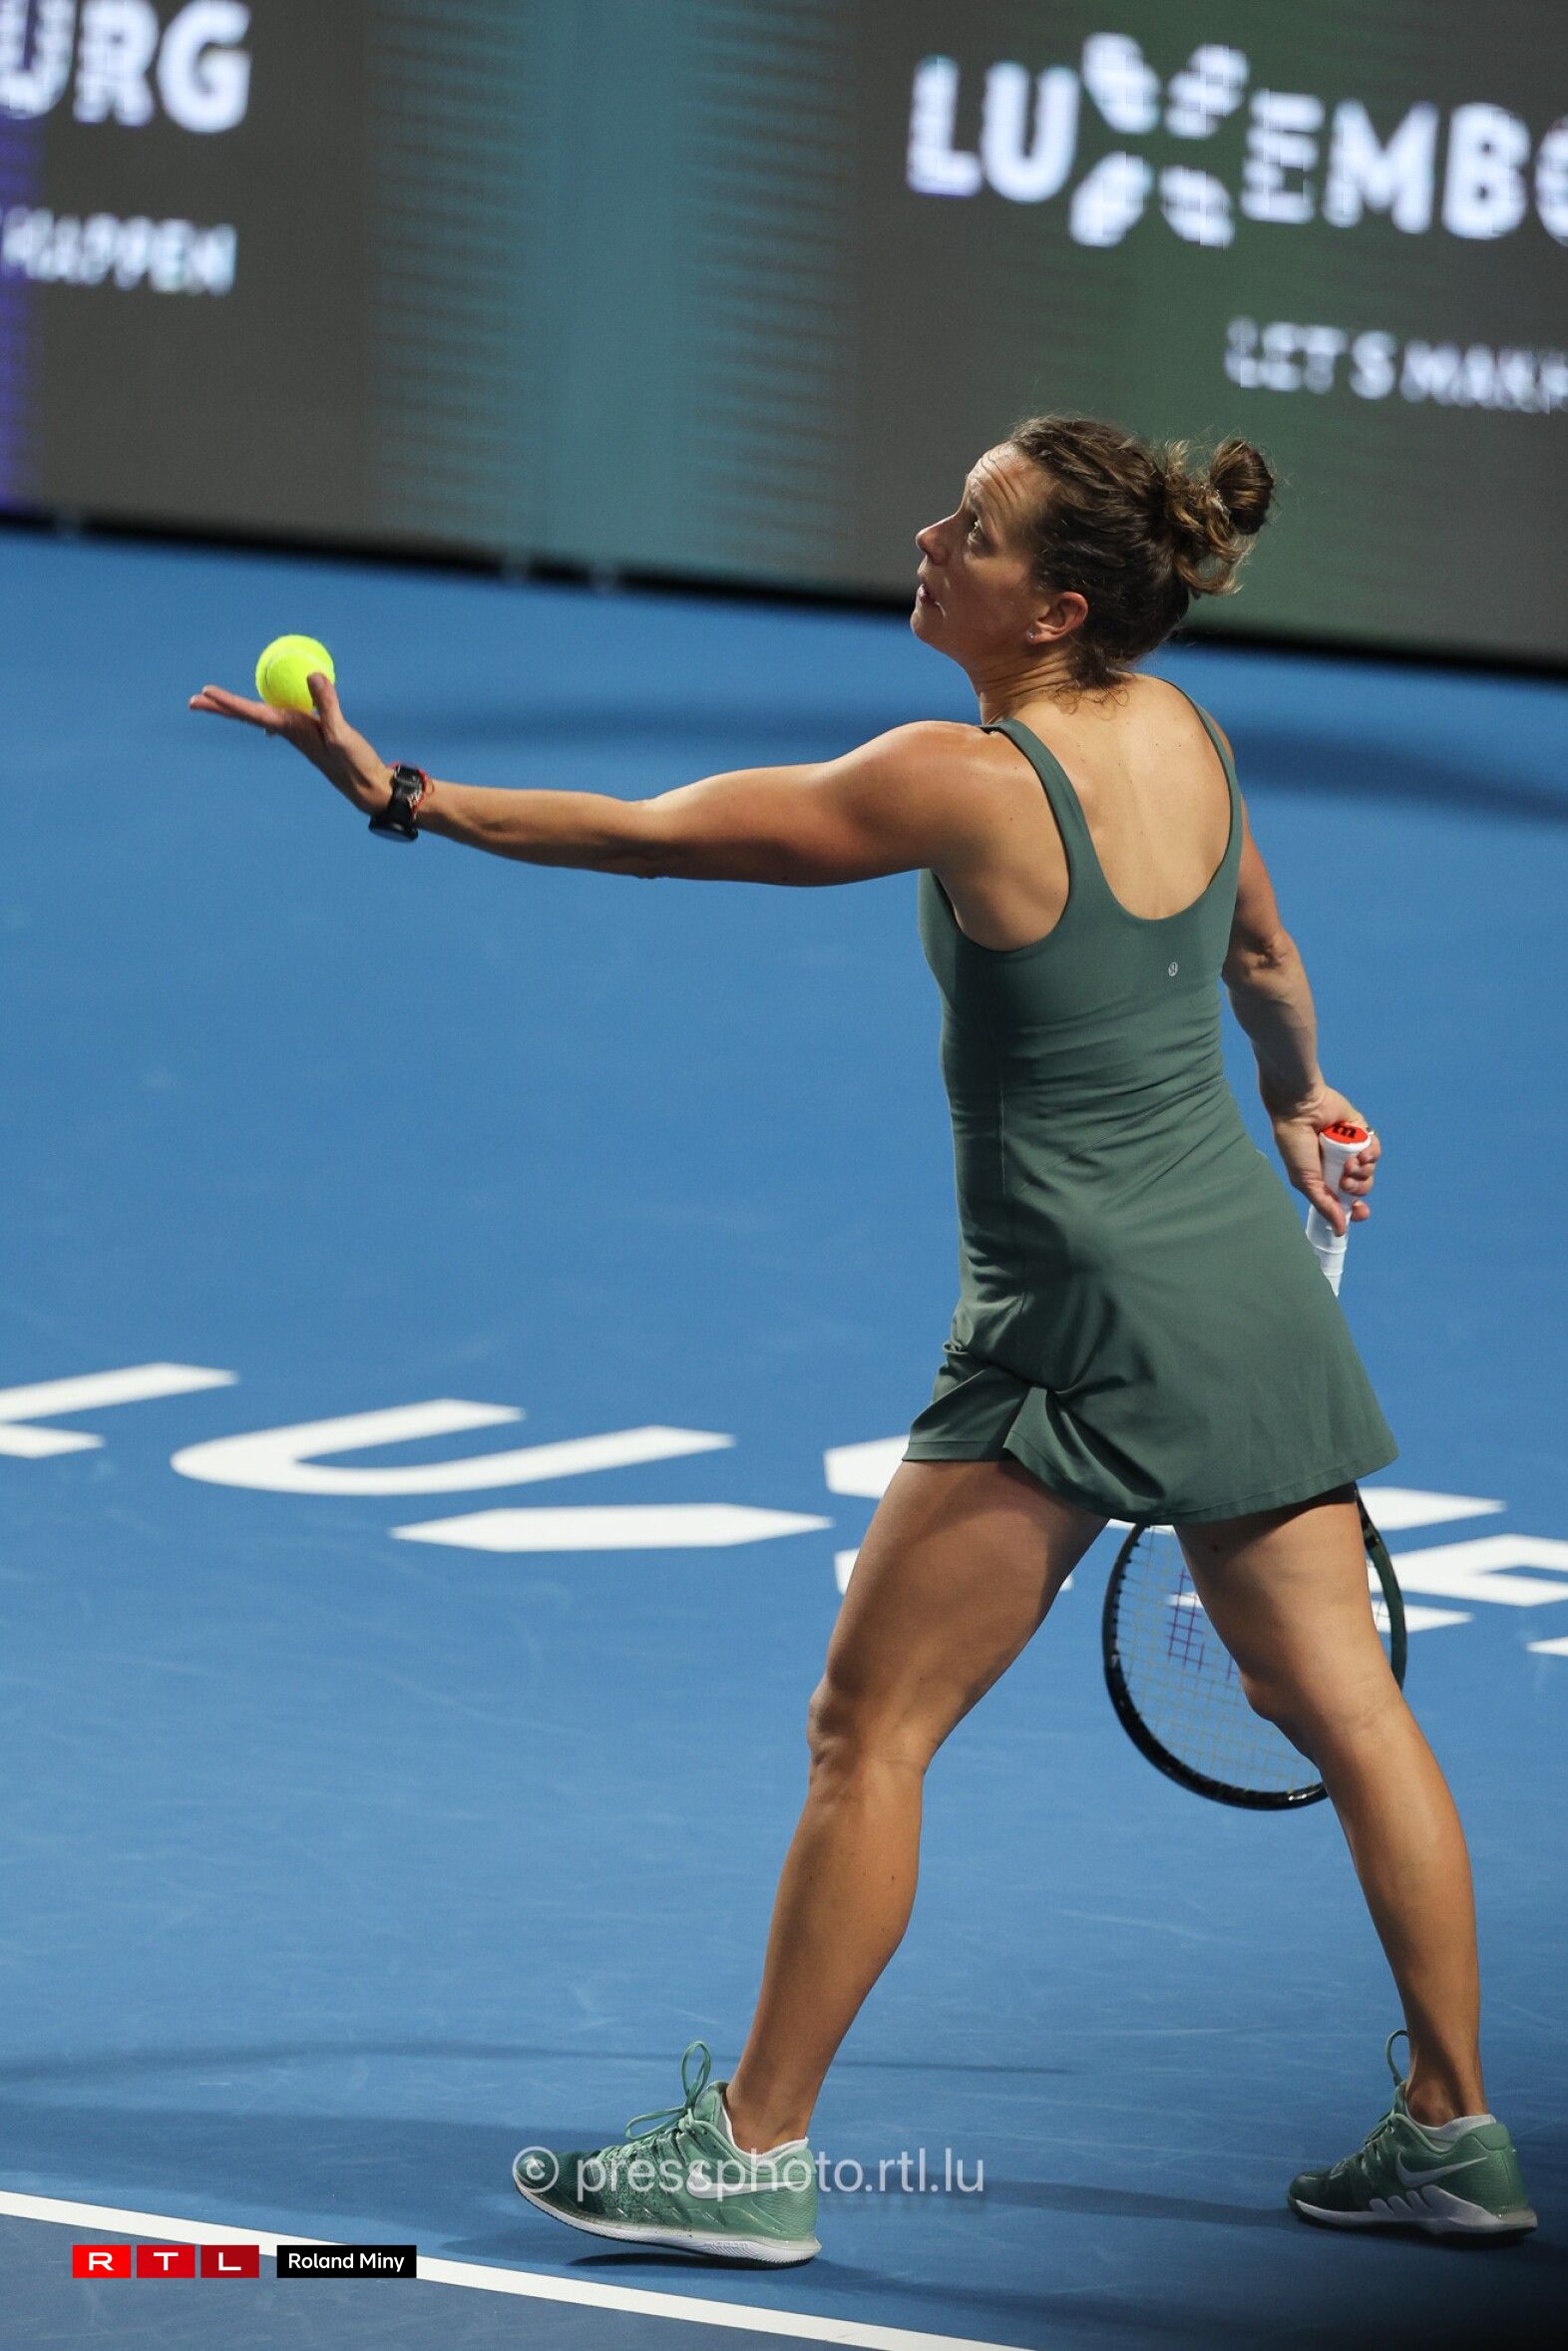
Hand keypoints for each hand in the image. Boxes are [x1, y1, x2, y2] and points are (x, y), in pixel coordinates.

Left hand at [188, 672, 393, 817]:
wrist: (365, 786)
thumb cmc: (353, 764)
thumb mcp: (341, 733)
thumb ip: (327, 704)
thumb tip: (312, 675)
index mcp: (290, 729)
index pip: (253, 712)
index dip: (228, 702)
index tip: (205, 692)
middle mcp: (288, 730)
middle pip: (247, 715)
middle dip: (220, 708)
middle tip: (192, 700)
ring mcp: (296, 731)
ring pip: (259, 714)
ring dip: (235, 708)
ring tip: (213, 699)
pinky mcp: (308, 731)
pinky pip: (278, 713)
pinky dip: (262, 707)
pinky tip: (261, 711)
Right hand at [1263, 1081, 1379, 1236]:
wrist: (1301, 1111)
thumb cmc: (1295, 1146)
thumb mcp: (1306, 1181)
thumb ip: (1325, 1206)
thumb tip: (1340, 1232)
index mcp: (1325, 1179)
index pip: (1346, 1200)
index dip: (1355, 1209)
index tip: (1360, 1212)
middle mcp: (1339, 1165)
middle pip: (1362, 1187)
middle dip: (1357, 1188)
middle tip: (1345, 1181)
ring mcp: (1351, 1149)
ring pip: (1370, 1170)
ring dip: (1363, 1171)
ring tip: (1350, 1162)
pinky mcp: (1361, 1132)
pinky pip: (1375, 1150)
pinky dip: (1372, 1154)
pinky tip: (1361, 1153)